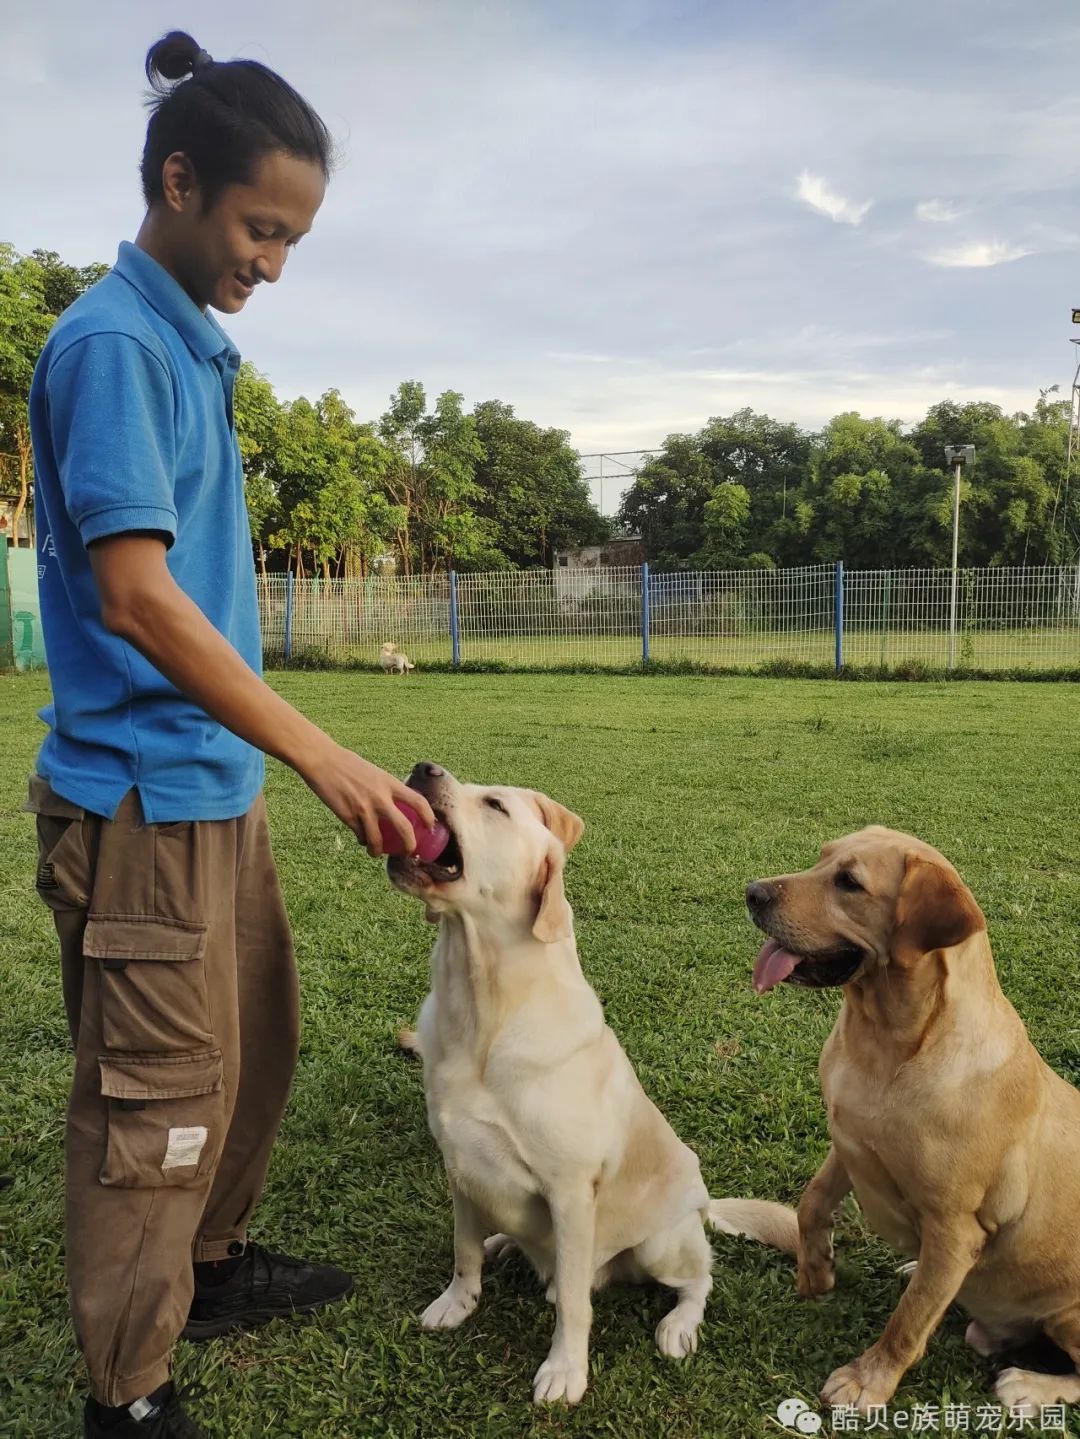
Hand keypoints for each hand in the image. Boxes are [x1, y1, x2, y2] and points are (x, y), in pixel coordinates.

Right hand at [298, 740, 436, 856]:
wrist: (322, 761)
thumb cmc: (347, 764)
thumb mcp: (374, 772)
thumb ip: (384, 787)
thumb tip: (392, 801)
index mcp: (389, 783)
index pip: (418, 801)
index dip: (428, 816)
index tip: (431, 826)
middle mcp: (380, 797)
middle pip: (404, 828)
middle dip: (409, 844)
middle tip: (409, 850)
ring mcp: (364, 809)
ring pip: (378, 840)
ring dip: (378, 850)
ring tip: (377, 853)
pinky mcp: (348, 817)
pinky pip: (360, 835)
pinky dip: (362, 840)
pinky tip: (362, 840)